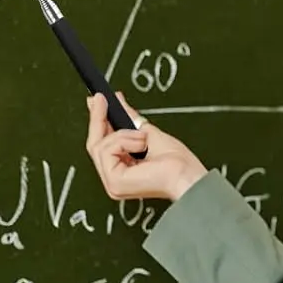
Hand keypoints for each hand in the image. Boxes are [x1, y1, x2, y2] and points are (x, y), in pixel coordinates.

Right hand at [84, 91, 207, 202]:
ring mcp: (113, 184)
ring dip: (123, 134)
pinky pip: (107, 150)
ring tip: (143, 139)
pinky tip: (141, 145)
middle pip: (95, 145)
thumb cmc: (178, 164)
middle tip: (102, 98)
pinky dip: (124, 141)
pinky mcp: (115, 182)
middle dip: (98, 119)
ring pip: (100, 145)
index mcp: (122, 172)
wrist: (187, 175)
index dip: (97, 121)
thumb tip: (117, 100)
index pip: (101, 145)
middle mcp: (114, 180)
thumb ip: (129, 119)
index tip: (99, 99)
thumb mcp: (148, 133)